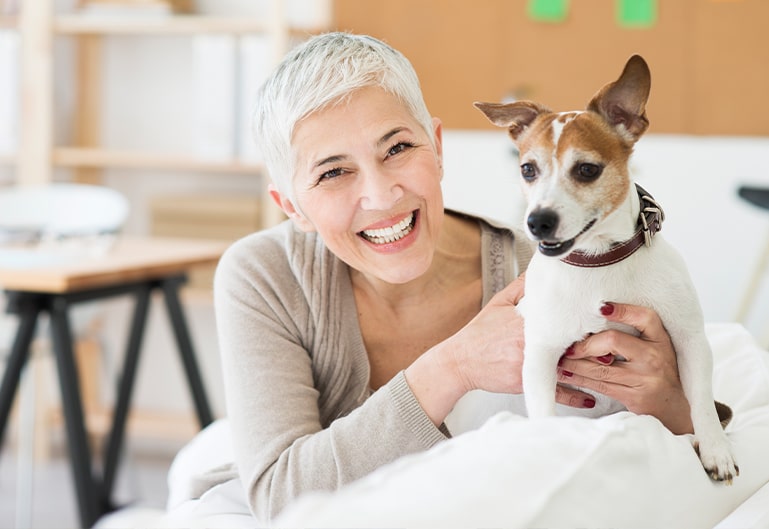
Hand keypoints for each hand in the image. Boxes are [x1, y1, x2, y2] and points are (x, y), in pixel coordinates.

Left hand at [557, 302, 693, 433]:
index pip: (644, 317)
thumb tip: (591, 323)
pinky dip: (579, 379)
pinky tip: (567, 375)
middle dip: (585, 344)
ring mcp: (645, 378)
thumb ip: (632, 335)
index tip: (601, 307)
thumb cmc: (657, 371)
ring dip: (574, 364)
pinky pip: (600, 385)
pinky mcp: (635, 396)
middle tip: (568, 347)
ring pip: (600, 368)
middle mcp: (654, 356)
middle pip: (612, 341)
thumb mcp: (654, 347)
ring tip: (559, 361)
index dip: (622, 310)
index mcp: (660, 339)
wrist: (674, 406)